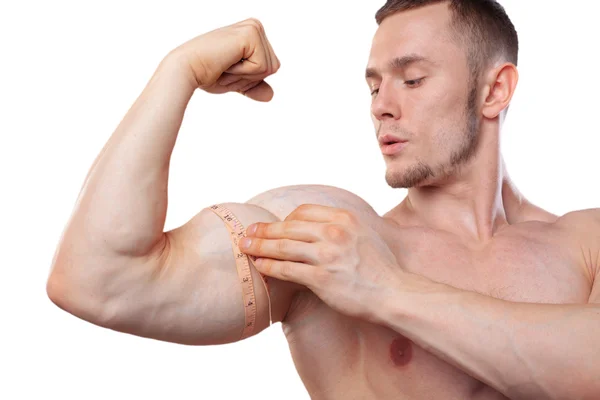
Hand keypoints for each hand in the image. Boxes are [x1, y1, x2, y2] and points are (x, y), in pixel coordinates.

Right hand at [166, 18, 279, 100]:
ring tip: (226, 64)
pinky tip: (226, 62)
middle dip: (250, 77)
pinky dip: (243, 71)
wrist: (187, 70)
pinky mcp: (251, 34)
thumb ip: (253, 86)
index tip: (229, 68)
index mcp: (253, 34)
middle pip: (274, 67)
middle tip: (226, 68)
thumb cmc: (206, 74)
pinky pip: (261, 67)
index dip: (250, 77)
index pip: (271, 67)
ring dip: (245, 75)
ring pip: (269, 67)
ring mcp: (253, 28)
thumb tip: (271, 95)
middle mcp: (255, 26)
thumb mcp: (236, 82)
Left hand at [239, 204, 401, 320]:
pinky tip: (260, 266)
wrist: (395, 293)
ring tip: (245, 247)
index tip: (276, 226)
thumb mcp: (366, 233)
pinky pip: (286, 269)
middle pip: (288, 226)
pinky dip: (269, 266)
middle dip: (264, 229)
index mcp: (344, 218)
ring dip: (260, 246)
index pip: (304, 211)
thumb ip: (344, 226)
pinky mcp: (321, 278)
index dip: (285, 219)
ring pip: (283, 246)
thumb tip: (323, 226)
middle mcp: (334, 232)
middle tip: (248, 232)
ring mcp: (327, 255)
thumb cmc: (382, 268)